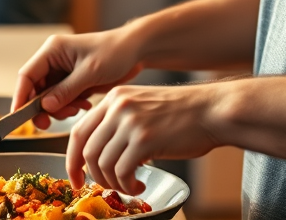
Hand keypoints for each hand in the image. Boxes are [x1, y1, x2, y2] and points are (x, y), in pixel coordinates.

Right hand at [12, 29, 144, 129]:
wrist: (136, 51)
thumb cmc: (115, 52)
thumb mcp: (90, 72)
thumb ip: (66, 90)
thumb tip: (44, 106)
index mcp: (53, 50)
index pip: (27, 75)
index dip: (21, 97)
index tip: (20, 117)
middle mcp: (54, 60)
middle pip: (36, 90)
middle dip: (43, 107)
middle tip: (49, 122)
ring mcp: (63, 72)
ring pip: (48, 98)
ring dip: (59, 108)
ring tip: (77, 108)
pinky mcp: (73, 82)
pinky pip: (62, 100)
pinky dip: (69, 106)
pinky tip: (85, 104)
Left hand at [67, 84, 221, 192]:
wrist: (213, 110)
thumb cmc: (183, 113)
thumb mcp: (143, 107)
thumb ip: (119, 122)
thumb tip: (99, 154)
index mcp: (115, 98)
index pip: (78, 130)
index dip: (72, 158)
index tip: (76, 176)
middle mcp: (118, 106)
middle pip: (87, 150)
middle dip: (92, 176)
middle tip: (103, 188)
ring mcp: (131, 122)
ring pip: (103, 164)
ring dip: (114, 183)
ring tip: (129, 186)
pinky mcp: (145, 139)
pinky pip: (122, 172)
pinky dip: (128, 186)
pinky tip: (140, 186)